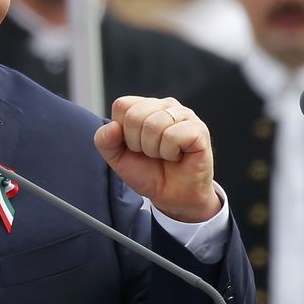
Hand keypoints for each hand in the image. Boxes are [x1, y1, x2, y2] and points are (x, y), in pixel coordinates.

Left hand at [94, 96, 220, 222]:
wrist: (174, 198)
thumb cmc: (150, 173)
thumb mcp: (118, 158)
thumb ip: (105, 141)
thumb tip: (112, 126)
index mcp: (145, 106)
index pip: (122, 105)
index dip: (122, 132)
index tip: (134, 146)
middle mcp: (165, 105)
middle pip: (135, 115)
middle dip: (137, 143)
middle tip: (151, 153)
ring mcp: (184, 115)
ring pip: (153, 125)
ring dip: (154, 150)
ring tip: (164, 155)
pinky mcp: (198, 129)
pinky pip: (173, 136)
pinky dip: (170, 153)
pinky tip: (177, 156)